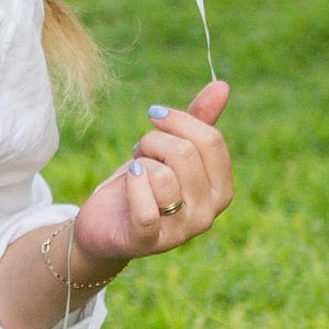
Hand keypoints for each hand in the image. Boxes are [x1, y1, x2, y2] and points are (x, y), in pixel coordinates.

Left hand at [69, 77, 233, 277]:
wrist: (106, 223)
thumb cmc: (144, 182)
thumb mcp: (170, 149)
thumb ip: (198, 120)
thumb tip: (222, 85)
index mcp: (221, 190)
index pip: (211, 142)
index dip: (179, 120)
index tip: (155, 116)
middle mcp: (208, 214)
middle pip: (186, 154)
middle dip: (154, 141)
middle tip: (140, 152)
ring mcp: (180, 232)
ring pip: (163, 177)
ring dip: (139, 164)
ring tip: (134, 172)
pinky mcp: (147, 242)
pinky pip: (145, 208)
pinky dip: (132, 187)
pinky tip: (128, 179)